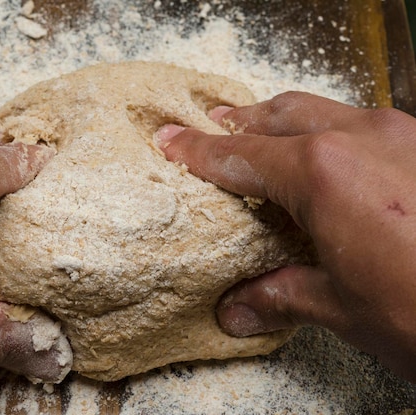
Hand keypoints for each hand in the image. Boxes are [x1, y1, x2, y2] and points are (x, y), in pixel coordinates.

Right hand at [155, 92, 415, 380]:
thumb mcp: (344, 308)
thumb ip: (283, 295)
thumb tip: (238, 310)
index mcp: (322, 174)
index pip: (240, 156)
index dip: (198, 151)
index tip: (171, 142)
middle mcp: (359, 138)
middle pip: (279, 116)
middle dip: (239, 123)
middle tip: (211, 128)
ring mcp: (401, 134)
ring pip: (323, 111)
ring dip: (284, 122)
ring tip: (261, 134)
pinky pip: (363, 125)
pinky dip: (330, 134)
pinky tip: (331, 160)